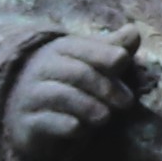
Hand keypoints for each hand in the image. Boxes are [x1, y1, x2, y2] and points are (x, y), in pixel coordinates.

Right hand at [4, 28, 144, 160]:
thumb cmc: (68, 83)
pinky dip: (64, 125)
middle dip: (104, 86)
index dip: (103, 52)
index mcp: (60, 50)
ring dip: (87, 106)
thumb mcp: (90, 63)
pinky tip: (79, 129)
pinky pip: (45, 121)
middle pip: (76, 72)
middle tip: (126, 102)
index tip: (124, 60)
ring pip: (60, 96)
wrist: (29, 112)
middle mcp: (43, 68)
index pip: (82, 47)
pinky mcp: (27, 122)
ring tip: (105, 117)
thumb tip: (134, 31)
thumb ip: (112, 49)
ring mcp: (31, 95)